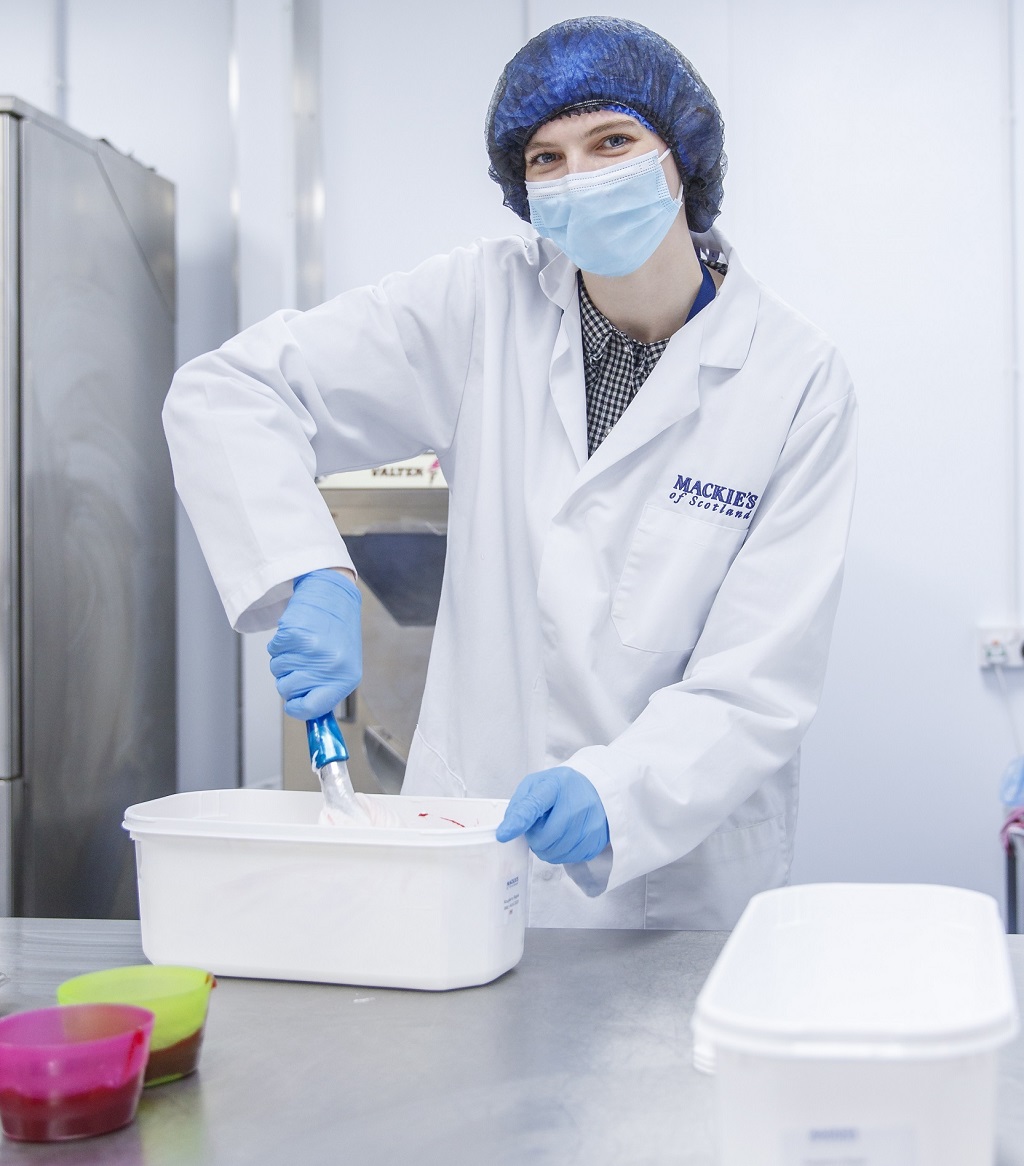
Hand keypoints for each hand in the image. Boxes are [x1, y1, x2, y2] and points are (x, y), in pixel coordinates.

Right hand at [267, 569, 361, 718]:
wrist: (333, 596)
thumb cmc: (338, 633)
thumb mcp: (342, 667)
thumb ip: (325, 690)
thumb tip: (307, 713)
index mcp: (345, 678)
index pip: (312, 709)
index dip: (297, 708)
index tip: (293, 704)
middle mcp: (329, 666)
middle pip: (288, 690)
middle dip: (288, 679)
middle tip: (300, 664)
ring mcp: (311, 650)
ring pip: (277, 671)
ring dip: (283, 661)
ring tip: (301, 646)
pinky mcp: (294, 634)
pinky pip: (273, 652)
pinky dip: (279, 646)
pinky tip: (295, 636)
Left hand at [496, 767, 608, 863]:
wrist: (594, 789)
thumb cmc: (559, 788)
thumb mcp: (536, 785)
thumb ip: (520, 805)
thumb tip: (508, 830)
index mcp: (555, 784)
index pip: (534, 804)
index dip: (518, 821)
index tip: (503, 835)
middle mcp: (577, 802)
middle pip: (545, 837)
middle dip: (535, 838)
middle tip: (540, 827)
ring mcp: (591, 821)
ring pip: (557, 852)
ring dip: (548, 848)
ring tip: (553, 831)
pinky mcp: (598, 838)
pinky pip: (571, 858)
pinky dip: (562, 853)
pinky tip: (565, 838)